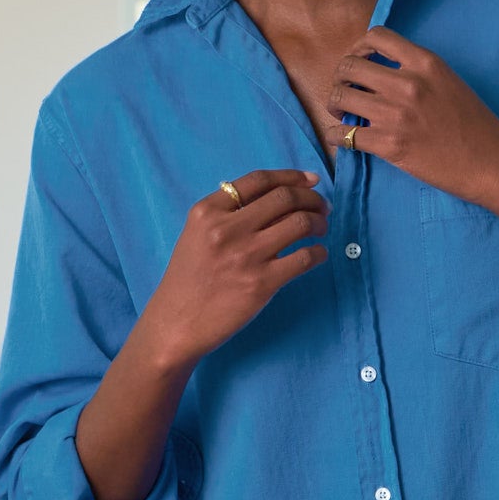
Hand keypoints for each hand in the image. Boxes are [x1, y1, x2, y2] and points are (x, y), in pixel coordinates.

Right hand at [142, 170, 327, 371]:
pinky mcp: (262, 283)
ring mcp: (246, 255)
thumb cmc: (188, 280)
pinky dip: (319, 253)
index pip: (259, 180)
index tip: (310, 181)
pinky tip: (318, 255)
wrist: (176, 323)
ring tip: (321, 229)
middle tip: (322, 208)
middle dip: (312, 199)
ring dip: (319, 222)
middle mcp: (227, 228)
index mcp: (208, 211)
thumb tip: (276, 200)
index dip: (291, 176)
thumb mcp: (196, 235)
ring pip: (300, 223)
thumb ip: (227, 215)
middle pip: (285, 198)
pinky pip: (305, 258)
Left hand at [328, 32, 498, 212]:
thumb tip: (382, 72)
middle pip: (350, 66)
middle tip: (344, 90)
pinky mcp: (389, 145)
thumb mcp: (449, 81)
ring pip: (341, 97)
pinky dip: (338, 136)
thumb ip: (417, 71)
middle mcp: (407, 83)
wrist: (491, 162)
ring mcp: (396, 115)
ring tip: (341, 112)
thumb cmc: (475, 124)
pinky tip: (343, 138)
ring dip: (334, 103)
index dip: (359, 47)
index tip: (360, 62)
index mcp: (424, 62)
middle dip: (340, 77)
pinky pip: (345, 134)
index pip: (376, 36)